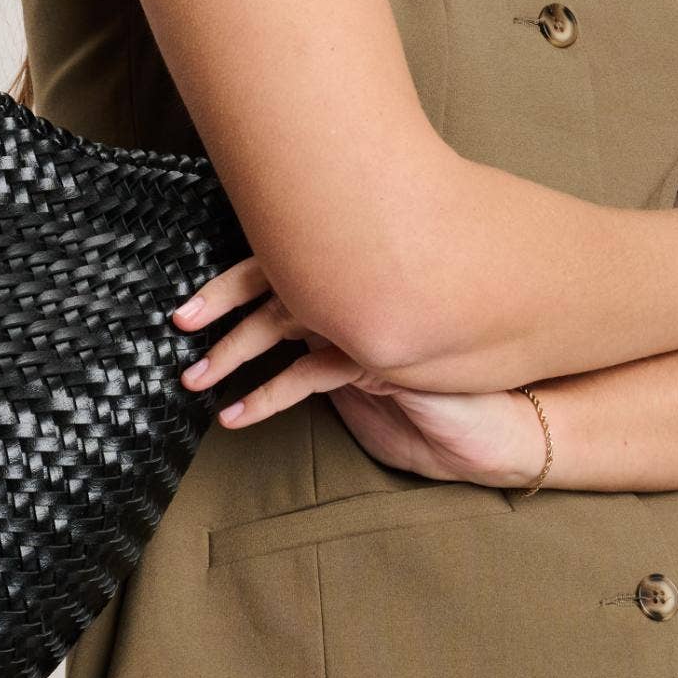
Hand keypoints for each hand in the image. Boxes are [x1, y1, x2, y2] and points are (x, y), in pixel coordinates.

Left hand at [166, 255, 547, 486]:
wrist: (498, 402)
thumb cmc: (439, 375)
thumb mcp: (375, 350)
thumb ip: (337, 331)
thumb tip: (285, 332)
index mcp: (351, 272)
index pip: (279, 262)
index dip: (229, 284)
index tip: (187, 307)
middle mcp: (355, 286)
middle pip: (272, 284)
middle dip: (220, 307)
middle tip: (179, 325)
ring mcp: (366, 317)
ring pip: (283, 326)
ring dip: (234, 354)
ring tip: (196, 380)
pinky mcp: (376, 355)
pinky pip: (309, 376)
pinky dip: (266, 397)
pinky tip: (237, 416)